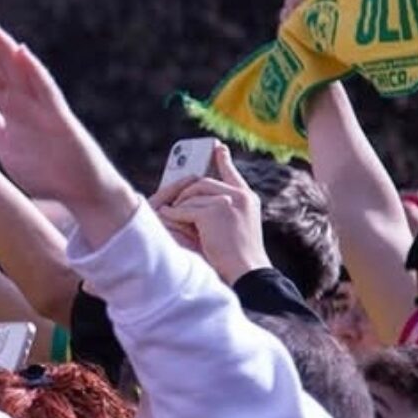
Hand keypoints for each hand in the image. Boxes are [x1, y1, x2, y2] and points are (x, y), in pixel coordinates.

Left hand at [0, 17, 138, 243]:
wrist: (80, 192)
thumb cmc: (44, 170)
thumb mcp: (3, 141)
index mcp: (13, 110)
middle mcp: (28, 104)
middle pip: (6, 68)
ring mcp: (45, 109)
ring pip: (23, 74)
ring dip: (7, 51)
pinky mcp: (60, 119)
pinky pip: (46, 91)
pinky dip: (33, 72)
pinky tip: (21, 53)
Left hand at [151, 144, 269, 283]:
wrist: (248, 270)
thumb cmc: (238, 256)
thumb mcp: (236, 226)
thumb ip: (224, 209)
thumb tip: (194, 199)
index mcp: (247, 198)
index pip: (232, 173)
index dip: (223, 159)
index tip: (218, 147)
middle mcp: (240, 196)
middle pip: (203, 183)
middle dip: (186, 192)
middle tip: (175, 201)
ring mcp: (229, 202)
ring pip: (192, 196)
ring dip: (180, 207)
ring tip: (172, 215)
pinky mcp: (214, 212)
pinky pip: (185, 209)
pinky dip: (175, 216)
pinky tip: (169, 218)